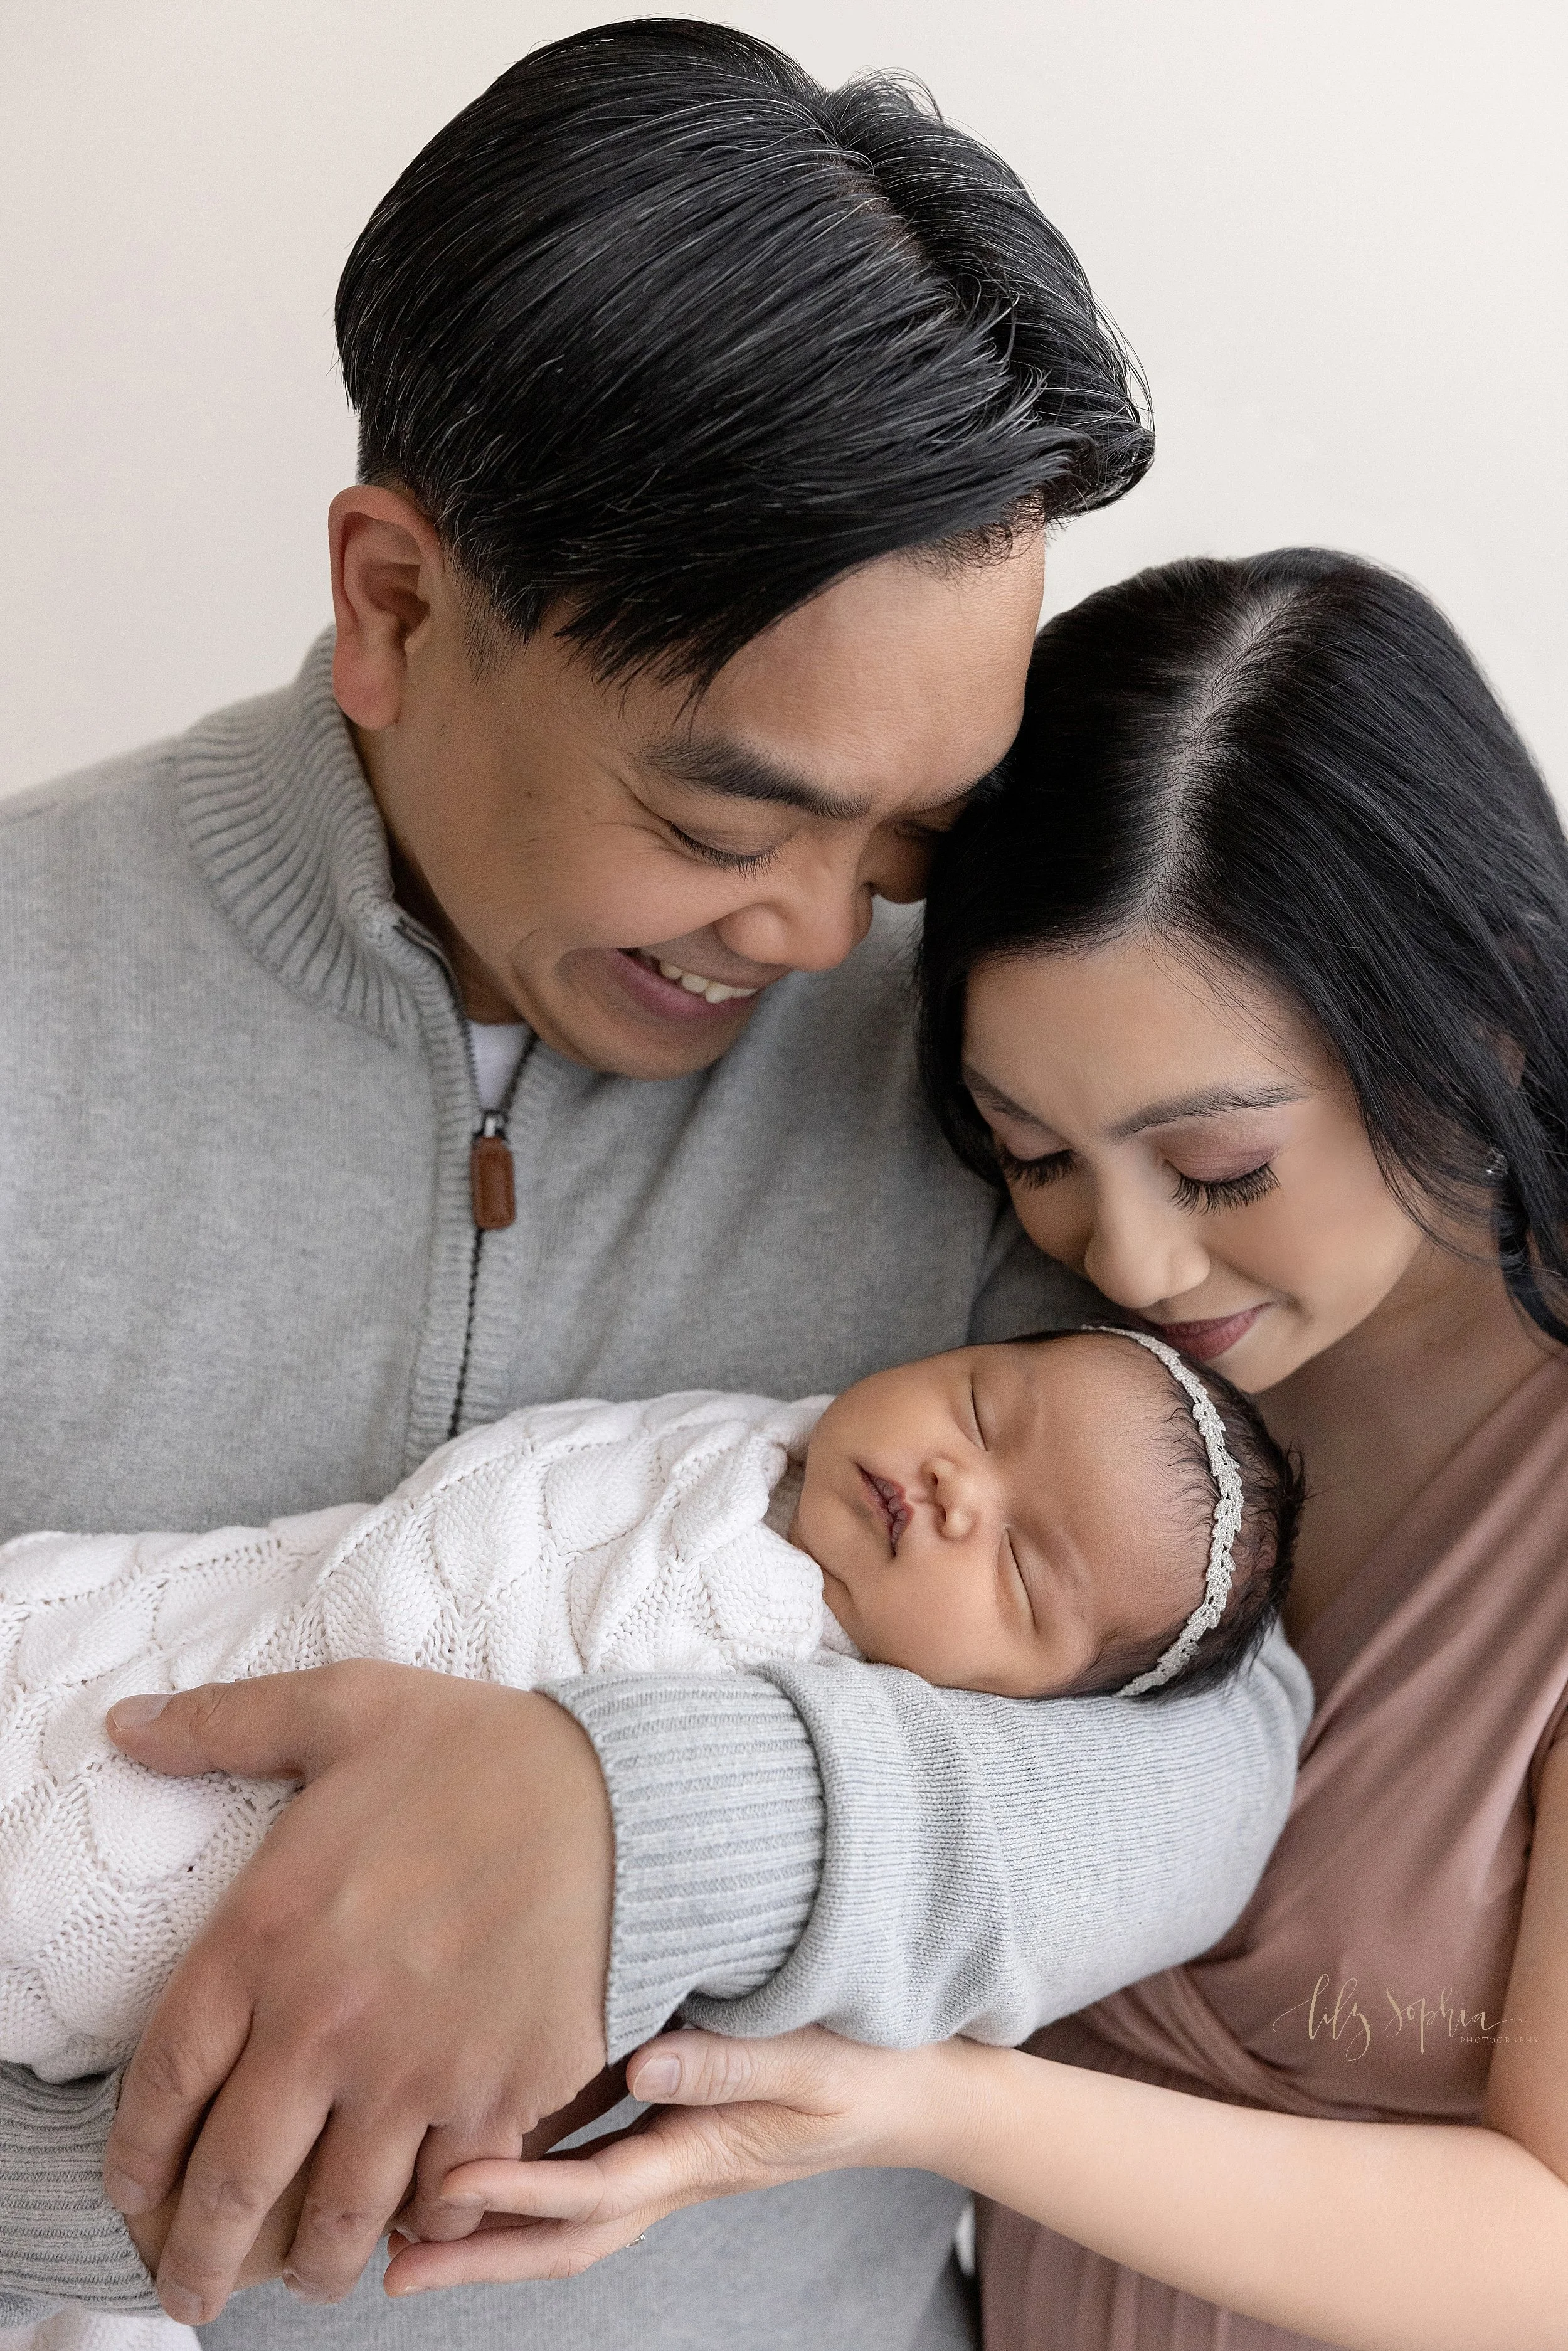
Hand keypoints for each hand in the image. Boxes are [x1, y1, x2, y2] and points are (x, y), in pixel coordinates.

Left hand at [102, 1664, 611, 2325]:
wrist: (622, 1790)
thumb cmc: (477, 1748)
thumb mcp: (341, 1708)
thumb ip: (224, 1723)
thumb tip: (126, 1725)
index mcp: (264, 1935)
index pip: (163, 2086)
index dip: (137, 2157)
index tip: (134, 2191)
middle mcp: (324, 2023)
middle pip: (234, 2181)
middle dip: (200, 2256)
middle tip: (191, 2289)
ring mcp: (414, 2072)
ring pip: (336, 2218)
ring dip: (310, 2267)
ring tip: (303, 2278)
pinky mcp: (499, 2097)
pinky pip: (440, 2204)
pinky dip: (418, 2233)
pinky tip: (407, 2232)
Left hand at [381, 2026, 954, 2295]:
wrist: (921, 2095)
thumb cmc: (871, 2068)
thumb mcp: (814, 2062)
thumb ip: (732, 2061)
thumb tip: (645, 2064)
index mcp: (704, 2154)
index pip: (597, 2188)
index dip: (521, 2191)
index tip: (448, 2184)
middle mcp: (679, 2168)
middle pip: (569, 2235)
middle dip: (480, 2256)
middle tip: (393, 2272)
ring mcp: (677, 2160)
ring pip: (573, 2217)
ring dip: (495, 2234)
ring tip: (410, 2238)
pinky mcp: (679, 2137)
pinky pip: (593, 2178)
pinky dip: (534, 2191)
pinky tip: (485, 2170)